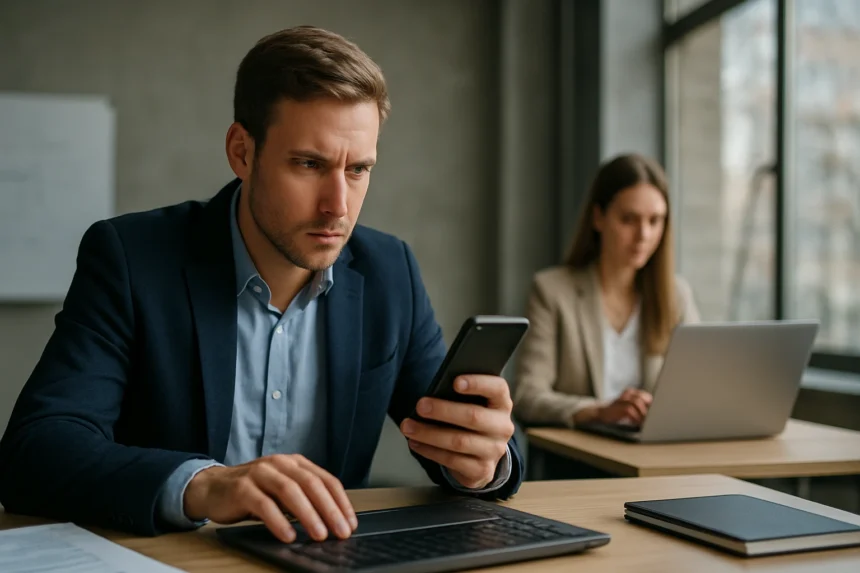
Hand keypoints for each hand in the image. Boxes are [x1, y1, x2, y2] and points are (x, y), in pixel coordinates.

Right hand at [183, 454, 356, 542]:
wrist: (212, 488)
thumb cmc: (253, 492)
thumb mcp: (282, 492)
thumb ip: (304, 499)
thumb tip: (332, 522)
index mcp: (295, 463)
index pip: (326, 480)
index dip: (341, 502)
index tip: (350, 523)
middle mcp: (280, 463)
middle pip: (311, 484)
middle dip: (330, 509)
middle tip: (341, 532)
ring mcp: (260, 473)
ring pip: (290, 491)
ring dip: (308, 515)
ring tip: (319, 534)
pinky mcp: (242, 488)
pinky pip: (264, 505)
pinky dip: (279, 521)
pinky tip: (288, 535)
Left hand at [400, 375, 513, 488]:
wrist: (483, 455)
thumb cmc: (471, 419)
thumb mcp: (473, 403)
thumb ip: (461, 396)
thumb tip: (433, 393)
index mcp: (501, 403)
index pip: (497, 388)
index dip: (478, 383)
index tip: (455, 382)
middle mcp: (502, 427)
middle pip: (473, 416)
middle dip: (443, 411)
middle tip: (420, 406)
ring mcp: (494, 450)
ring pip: (459, 441)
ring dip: (429, 434)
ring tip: (408, 426)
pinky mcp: (482, 470)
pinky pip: (452, 460)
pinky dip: (430, 451)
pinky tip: (415, 443)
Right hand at [574, 389, 652, 426]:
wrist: (599, 414)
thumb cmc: (618, 413)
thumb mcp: (631, 408)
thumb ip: (642, 409)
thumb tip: (656, 415)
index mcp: (633, 393)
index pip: (648, 397)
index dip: (653, 406)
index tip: (657, 415)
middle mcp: (628, 394)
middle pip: (644, 397)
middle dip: (649, 409)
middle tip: (653, 419)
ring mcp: (621, 399)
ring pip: (637, 402)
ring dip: (642, 413)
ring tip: (645, 422)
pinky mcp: (616, 407)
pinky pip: (629, 409)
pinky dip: (634, 417)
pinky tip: (636, 422)